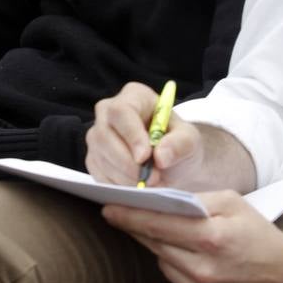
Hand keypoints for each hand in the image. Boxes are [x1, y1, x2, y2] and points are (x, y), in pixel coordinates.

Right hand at [85, 82, 204, 188]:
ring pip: (100, 157)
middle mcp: (108, 112)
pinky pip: (99, 174)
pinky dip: (119, 185)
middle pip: (104, 135)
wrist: (171, 162)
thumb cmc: (178, 143)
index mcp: (133, 96)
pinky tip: (137, 185)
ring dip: (126, 177)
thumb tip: (161, 156)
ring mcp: (98, 135)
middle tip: (152, 178)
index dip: (131, 135)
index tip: (145, 157)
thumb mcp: (189, 140)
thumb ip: (179, 144)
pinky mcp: (93, 158)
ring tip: (151, 182)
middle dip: (127, 162)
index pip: (121, 111)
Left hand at [101, 191, 282, 282]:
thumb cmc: (259, 235)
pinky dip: (177, 268)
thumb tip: (161, 198)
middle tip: (122, 213)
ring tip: (177, 237)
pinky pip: (174, 282)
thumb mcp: (233, 203)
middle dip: (138, 227)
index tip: (107, 207)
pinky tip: (192, 260)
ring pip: (162, 262)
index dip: (129, 215)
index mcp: (211, 238)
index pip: (157, 224)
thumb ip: (196, 199)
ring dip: (162, 248)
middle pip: (154, 244)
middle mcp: (203, 269)